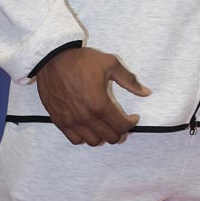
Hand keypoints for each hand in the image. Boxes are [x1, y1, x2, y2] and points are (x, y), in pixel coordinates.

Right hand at [36, 46, 150, 145]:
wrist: (53, 58)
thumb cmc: (82, 60)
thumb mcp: (110, 64)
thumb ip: (129, 80)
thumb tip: (146, 92)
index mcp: (100, 104)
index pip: (122, 126)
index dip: (132, 123)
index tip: (133, 117)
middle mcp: (86, 117)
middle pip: (110, 137)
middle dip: (120, 131)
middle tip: (122, 122)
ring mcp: (71, 121)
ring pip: (93, 141)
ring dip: (103, 135)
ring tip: (106, 124)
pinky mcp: (59, 121)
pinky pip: (75, 140)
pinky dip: (85, 137)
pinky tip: (89, 126)